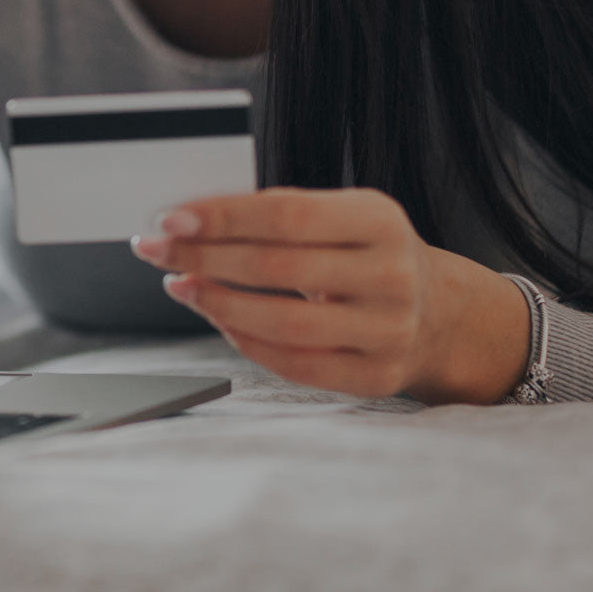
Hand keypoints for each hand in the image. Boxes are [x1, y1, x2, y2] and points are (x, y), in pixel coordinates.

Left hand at [129, 187, 531, 403]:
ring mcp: (388, 331)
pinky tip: (217, 319)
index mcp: (379, 220)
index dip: (224, 216)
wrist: (438, 313)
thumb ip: (279, 215)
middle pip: (277, 267)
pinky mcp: (375, 376)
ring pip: (282, 323)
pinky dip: (246, 342)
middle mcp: (391, 275)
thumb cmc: (363, 255)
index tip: (170, 217)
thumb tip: (189, 222)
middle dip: (204, 256)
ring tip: (179, 285)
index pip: (288, 215)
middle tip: (154, 249)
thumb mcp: (342, 217)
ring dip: (217, 303)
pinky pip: (295, 364)